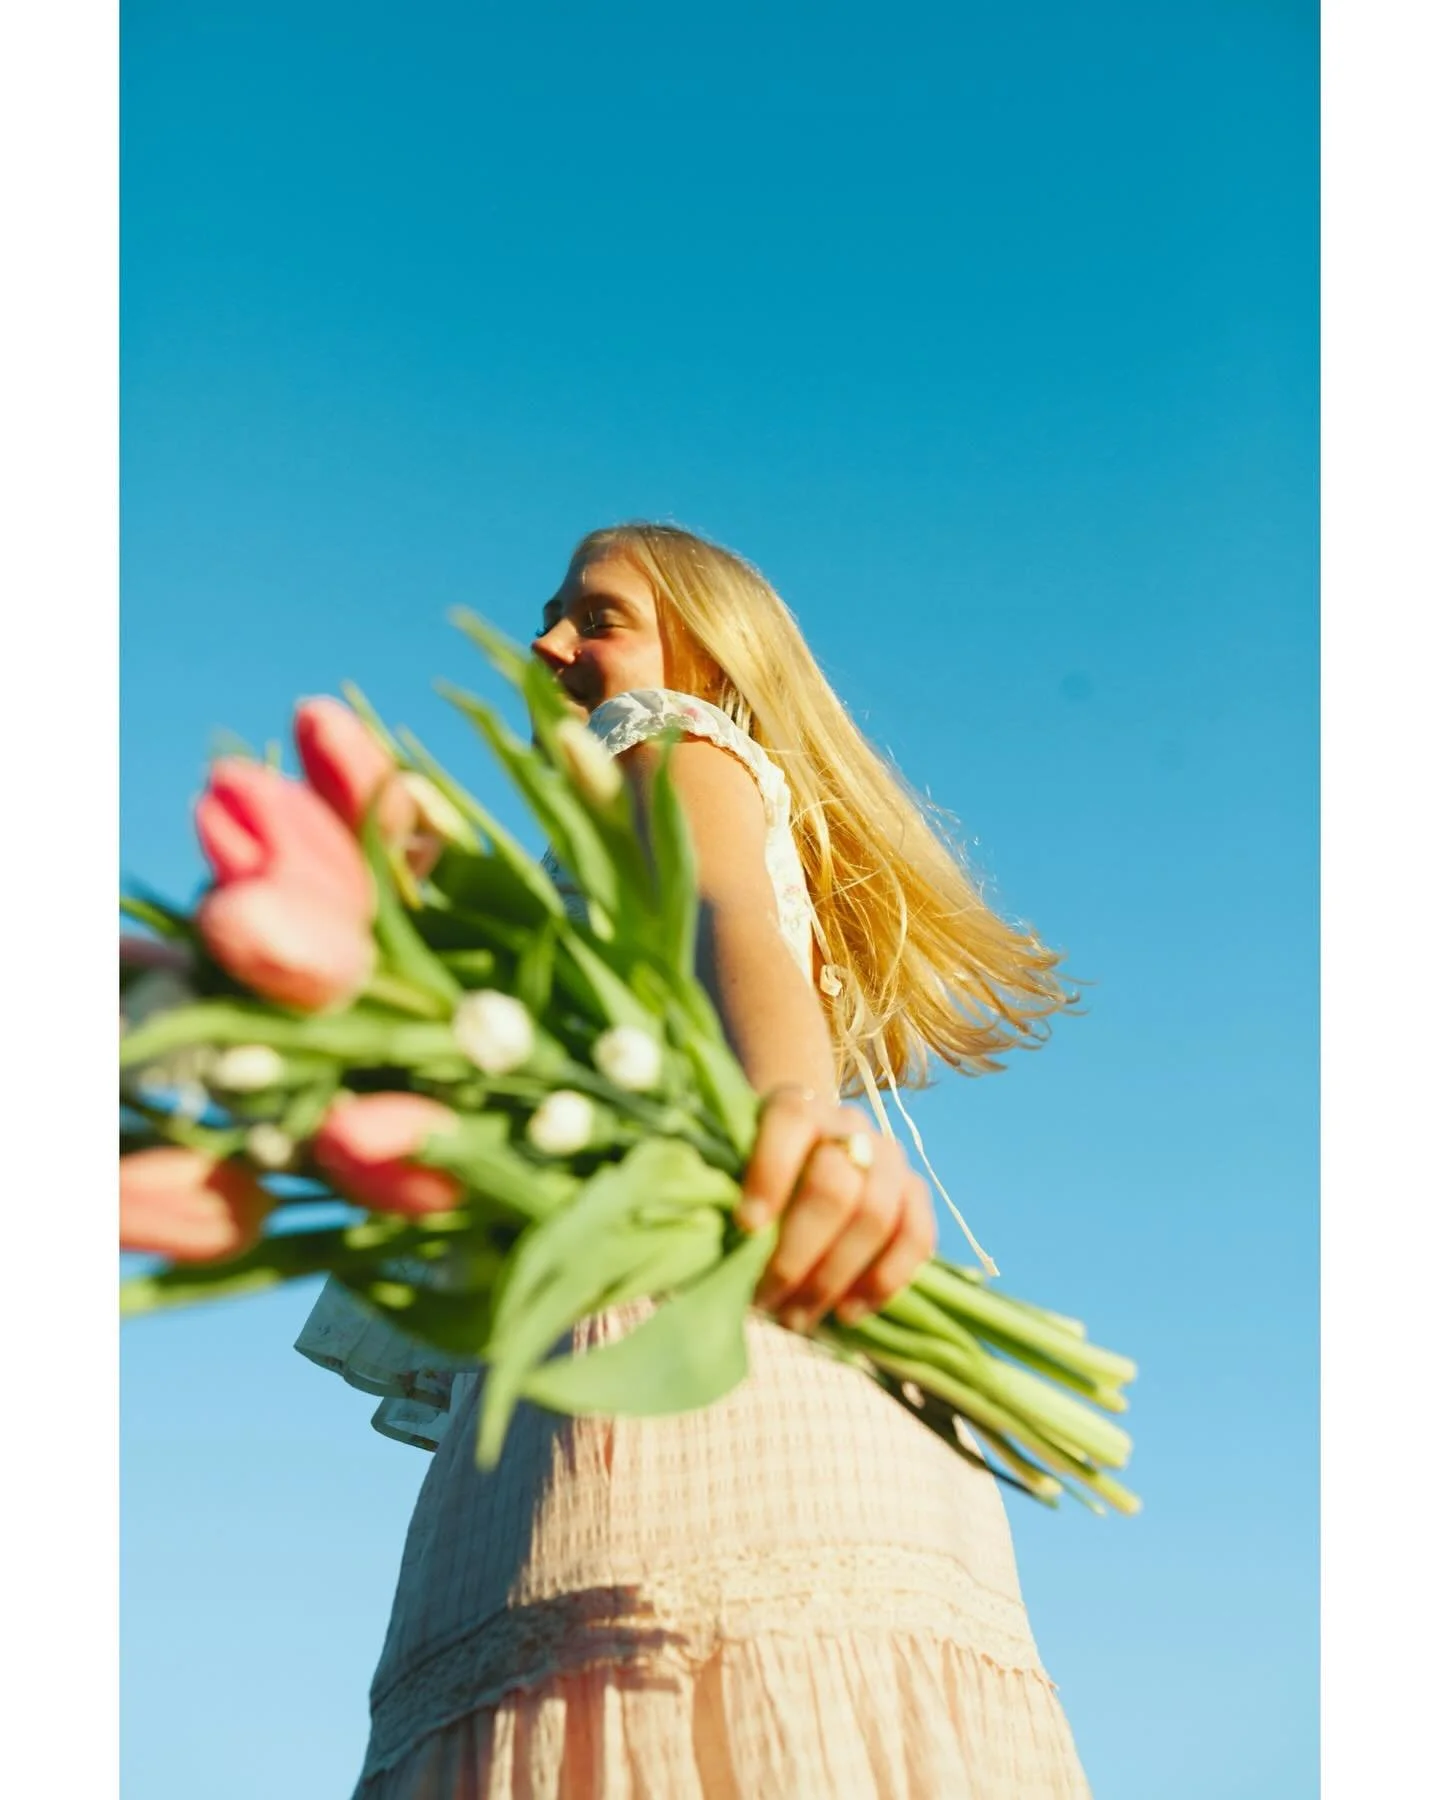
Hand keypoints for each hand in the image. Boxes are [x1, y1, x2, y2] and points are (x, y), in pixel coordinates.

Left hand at [737, 1085, 936, 1333]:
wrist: (804, 1155)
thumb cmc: (752, 1173)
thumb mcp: (729, 1168)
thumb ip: (721, 1194)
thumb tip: (707, 1249)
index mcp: (795, 1105)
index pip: (790, 1123)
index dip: (769, 1174)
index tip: (745, 1227)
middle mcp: (849, 1125)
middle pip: (836, 1186)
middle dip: (798, 1253)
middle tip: (766, 1299)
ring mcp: (889, 1158)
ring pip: (877, 1216)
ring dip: (834, 1278)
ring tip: (797, 1317)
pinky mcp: (915, 1193)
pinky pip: (917, 1237)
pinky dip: (883, 1281)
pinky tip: (846, 1312)